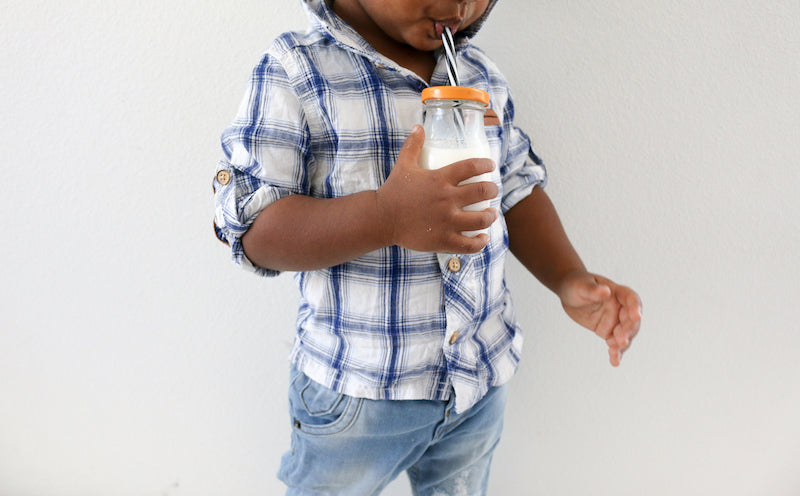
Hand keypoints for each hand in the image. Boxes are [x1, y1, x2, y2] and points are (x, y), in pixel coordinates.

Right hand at [376, 125, 498, 252]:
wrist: (381, 218)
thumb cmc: (393, 191)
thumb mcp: (403, 165)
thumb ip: (413, 145)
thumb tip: (418, 127)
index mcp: (440, 179)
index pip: (471, 167)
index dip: (485, 165)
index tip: (490, 166)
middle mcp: (447, 200)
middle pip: (482, 192)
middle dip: (492, 190)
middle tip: (493, 190)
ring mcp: (446, 221)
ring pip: (481, 219)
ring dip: (491, 215)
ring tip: (492, 213)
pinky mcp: (443, 240)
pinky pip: (469, 244)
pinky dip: (480, 241)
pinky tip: (483, 237)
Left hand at [558, 271, 641, 365]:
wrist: (569, 293)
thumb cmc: (576, 284)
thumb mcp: (581, 286)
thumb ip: (593, 290)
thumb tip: (606, 291)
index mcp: (617, 292)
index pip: (631, 299)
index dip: (635, 307)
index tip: (636, 316)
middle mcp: (620, 307)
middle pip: (630, 320)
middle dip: (628, 331)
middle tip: (621, 340)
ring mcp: (615, 320)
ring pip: (625, 334)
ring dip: (622, 344)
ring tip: (614, 352)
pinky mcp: (608, 331)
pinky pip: (614, 343)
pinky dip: (616, 353)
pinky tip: (614, 362)